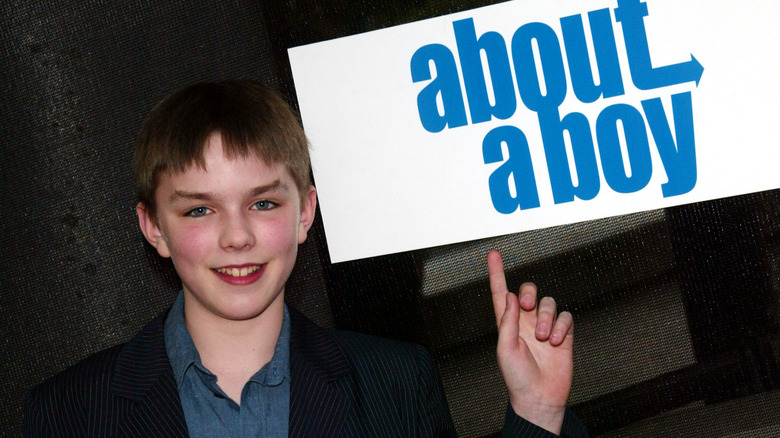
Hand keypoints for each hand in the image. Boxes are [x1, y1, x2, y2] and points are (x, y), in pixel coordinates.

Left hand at [488, 250, 573, 434]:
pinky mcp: (563, 335)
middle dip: (529, 293)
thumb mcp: (505, 349)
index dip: (497, 273)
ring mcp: (545, 327)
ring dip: (547, 318)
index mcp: (507, 323)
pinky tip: (556, 342)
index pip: (501, 292)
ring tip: (544, 338)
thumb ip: (507, 322)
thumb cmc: (517, 377)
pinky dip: (562, 326)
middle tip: (527, 306)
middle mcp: (526, 321)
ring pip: (549, 303)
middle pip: (528, 292)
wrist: (540, 397)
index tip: (493, 255)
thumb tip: (508, 296)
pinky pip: (566, 317)